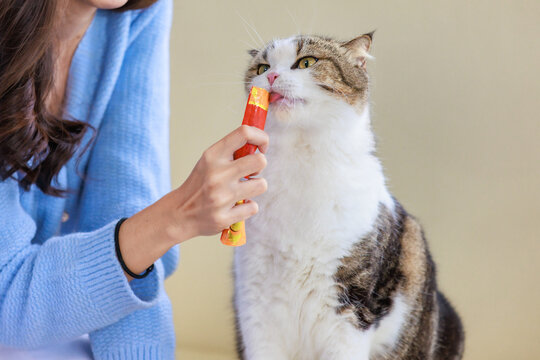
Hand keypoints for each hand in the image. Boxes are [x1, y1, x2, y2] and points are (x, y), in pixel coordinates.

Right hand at [117, 125, 268, 279]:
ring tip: (242, 190)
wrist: (179, 214)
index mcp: (213, 155)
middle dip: (259, 166)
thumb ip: (231, 152)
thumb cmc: (200, 184)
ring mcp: (221, 197)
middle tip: (250, 172)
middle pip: (260, 161)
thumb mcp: (209, 161)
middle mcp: (217, 174)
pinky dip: (247, 207)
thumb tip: (259, 143)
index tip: (261, 147)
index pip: (244, 133)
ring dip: (256, 187)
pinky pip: (253, 207)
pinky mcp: (224, 217)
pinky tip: (235, 206)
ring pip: (261, 185)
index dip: (261, 137)